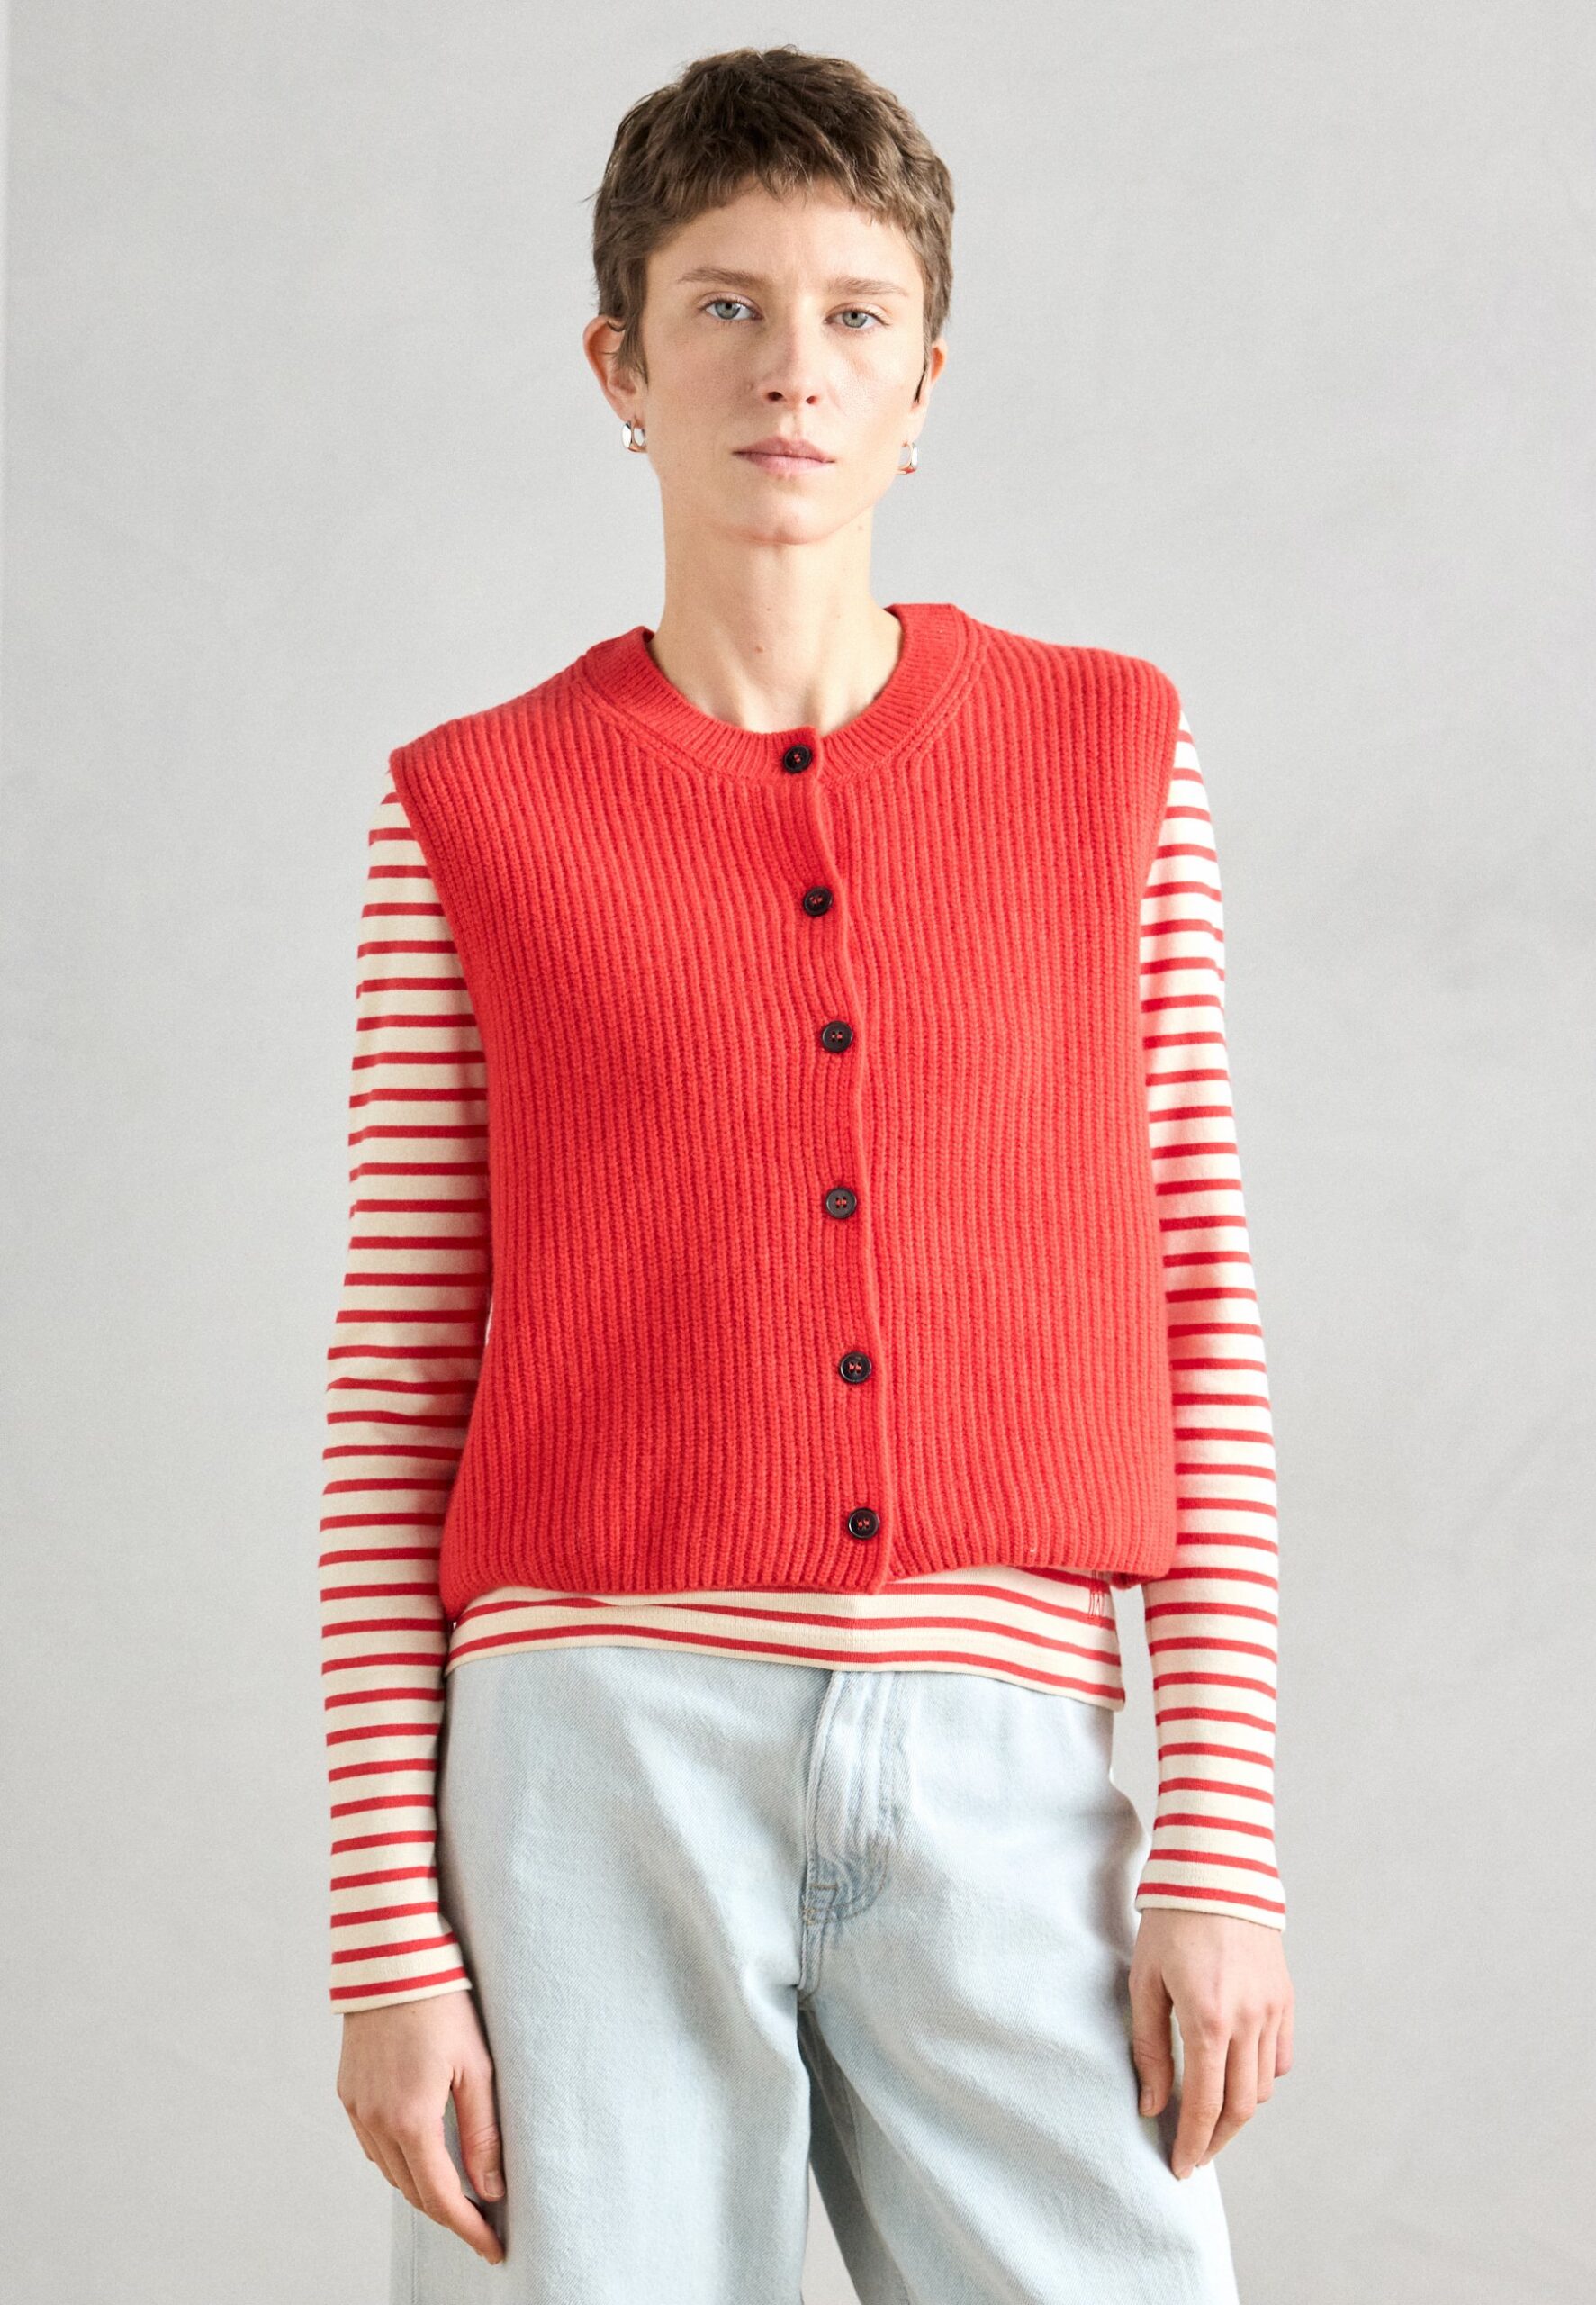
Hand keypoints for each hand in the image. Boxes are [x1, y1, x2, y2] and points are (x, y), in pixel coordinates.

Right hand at [337, 1989, 505, 2264]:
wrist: (391, 1960)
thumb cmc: (442, 2005)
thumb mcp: (476, 2068)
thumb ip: (482, 2133)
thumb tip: (491, 2189)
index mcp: (411, 2120)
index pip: (441, 2197)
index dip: (468, 2229)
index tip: (492, 2249)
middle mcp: (376, 2122)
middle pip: (414, 2191)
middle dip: (448, 2212)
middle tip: (481, 2220)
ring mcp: (357, 2108)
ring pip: (390, 2172)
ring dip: (422, 2186)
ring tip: (456, 2188)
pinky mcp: (348, 2093)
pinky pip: (372, 2145)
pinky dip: (398, 2159)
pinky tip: (420, 2150)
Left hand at [1129, 1910, 1292, 2179]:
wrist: (1217, 1870)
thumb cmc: (1170, 1922)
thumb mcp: (1145, 1982)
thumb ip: (1149, 2048)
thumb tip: (1153, 2106)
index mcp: (1208, 2019)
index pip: (1204, 2104)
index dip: (1193, 2143)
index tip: (1181, 2168)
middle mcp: (1248, 2021)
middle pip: (1239, 2107)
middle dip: (1216, 2139)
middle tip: (1195, 2154)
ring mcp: (1272, 2010)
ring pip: (1261, 2086)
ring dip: (1237, 2109)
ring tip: (1209, 2114)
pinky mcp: (1285, 1998)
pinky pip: (1279, 2057)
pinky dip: (1260, 2077)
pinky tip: (1236, 2076)